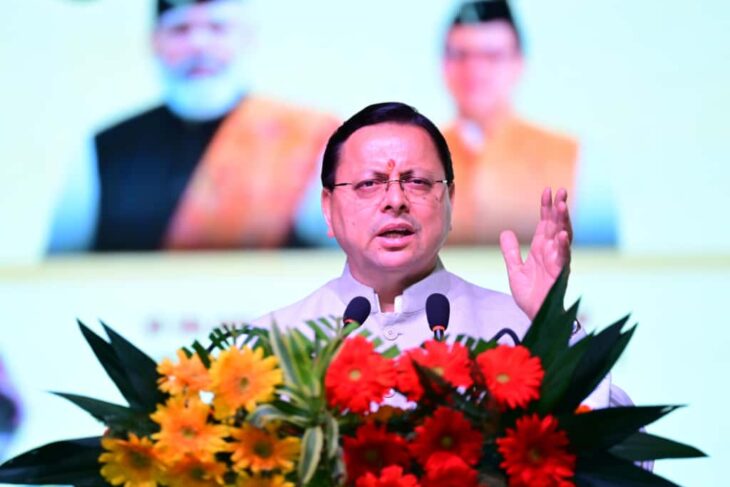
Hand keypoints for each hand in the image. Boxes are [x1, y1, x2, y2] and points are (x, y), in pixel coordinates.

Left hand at [499, 187, 572, 319]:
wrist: (534, 313)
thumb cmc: (530, 294)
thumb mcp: (515, 269)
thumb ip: (511, 251)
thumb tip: (506, 232)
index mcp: (542, 249)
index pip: (545, 223)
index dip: (546, 208)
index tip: (547, 191)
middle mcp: (552, 252)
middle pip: (557, 225)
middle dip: (558, 208)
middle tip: (561, 191)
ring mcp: (557, 261)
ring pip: (563, 237)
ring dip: (563, 222)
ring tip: (562, 206)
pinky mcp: (560, 274)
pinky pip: (564, 258)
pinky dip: (564, 246)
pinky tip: (563, 235)